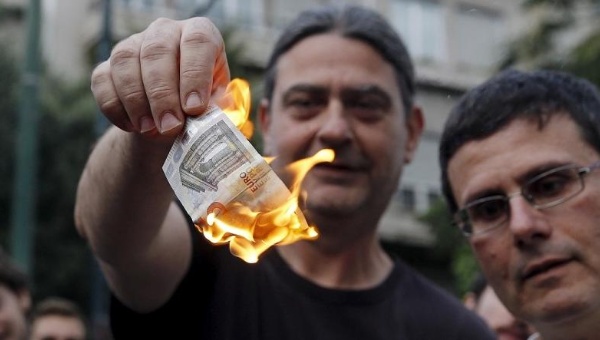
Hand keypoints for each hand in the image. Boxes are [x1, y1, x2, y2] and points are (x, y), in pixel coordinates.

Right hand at [90, 17, 230, 137]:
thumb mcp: (216, 108)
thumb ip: (214, 111)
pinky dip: (116, 108)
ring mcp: (133, 44)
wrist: (170, 121)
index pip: (198, 42)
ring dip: (137, 100)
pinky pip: (103, 80)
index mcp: (200, 35)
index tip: (194, 108)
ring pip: (125, 62)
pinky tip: (132, 127)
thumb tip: (210, 122)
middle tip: (170, 126)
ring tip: (150, 130)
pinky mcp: (108, 64)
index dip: (195, 75)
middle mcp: (165, 32)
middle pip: (157, 51)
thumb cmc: (201, 109)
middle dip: (163, 94)